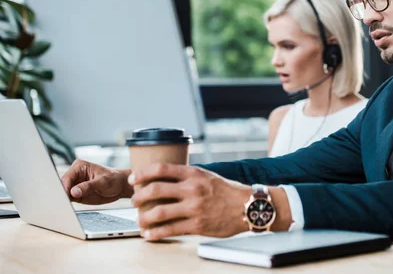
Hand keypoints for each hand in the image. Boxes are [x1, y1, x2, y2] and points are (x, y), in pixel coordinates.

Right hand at [61, 159, 132, 203]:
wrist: (120, 186)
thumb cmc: (114, 179)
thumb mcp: (103, 182)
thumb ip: (88, 186)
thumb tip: (73, 192)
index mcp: (79, 166)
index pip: (67, 177)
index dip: (63, 187)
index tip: (62, 196)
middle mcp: (74, 174)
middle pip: (62, 185)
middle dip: (61, 194)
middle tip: (61, 204)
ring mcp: (74, 184)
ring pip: (63, 193)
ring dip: (62, 200)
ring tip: (63, 207)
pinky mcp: (75, 193)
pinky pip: (67, 199)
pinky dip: (66, 203)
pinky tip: (66, 208)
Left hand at [129, 164, 251, 240]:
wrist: (248, 206)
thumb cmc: (227, 191)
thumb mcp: (208, 176)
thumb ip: (188, 177)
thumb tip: (165, 179)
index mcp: (194, 174)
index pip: (161, 169)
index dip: (143, 173)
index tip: (133, 179)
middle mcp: (192, 189)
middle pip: (155, 190)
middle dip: (138, 197)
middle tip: (134, 202)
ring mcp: (194, 207)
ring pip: (159, 212)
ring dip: (144, 217)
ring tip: (140, 220)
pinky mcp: (197, 225)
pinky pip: (170, 230)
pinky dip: (155, 233)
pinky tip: (149, 234)